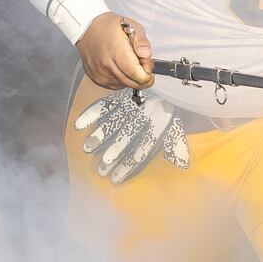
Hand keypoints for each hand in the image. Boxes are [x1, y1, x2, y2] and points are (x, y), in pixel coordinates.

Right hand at [72, 89, 190, 183]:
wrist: (168, 83)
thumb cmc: (168, 112)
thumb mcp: (176, 127)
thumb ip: (177, 146)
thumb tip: (182, 164)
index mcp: (158, 125)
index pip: (143, 147)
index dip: (129, 164)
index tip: (116, 178)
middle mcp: (144, 115)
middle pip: (127, 135)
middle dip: (114, 152)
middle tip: (102, 167)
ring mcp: (131, 104)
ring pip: (114, 120)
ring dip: (100, 135)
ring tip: (88, 148)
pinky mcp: (121, 96)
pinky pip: (105, 104)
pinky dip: (92, 113)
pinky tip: (80, 125)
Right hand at [76, 13, 153, 90]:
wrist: (87, 30)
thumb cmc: (108, 27)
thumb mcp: (131, 26)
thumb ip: (142, 42)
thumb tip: (146, 55)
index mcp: (117, 52)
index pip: (137, 75)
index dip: (148, 73)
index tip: (148, 65)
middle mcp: (107, 66)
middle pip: (134, 83)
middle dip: (142, 76)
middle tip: (140, 62)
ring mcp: (101, 75)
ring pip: (126, 85)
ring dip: (132, 78)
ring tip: (128, 62)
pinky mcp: (97, 80)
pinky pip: (116, 86)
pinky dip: (122, 79)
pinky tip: (120, 67)